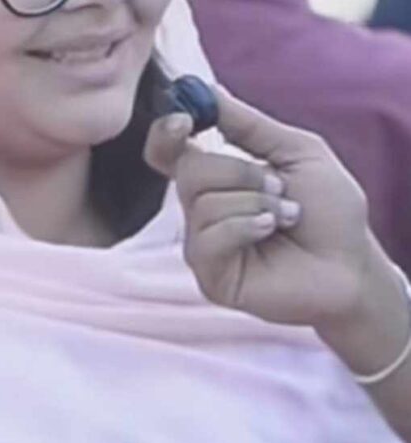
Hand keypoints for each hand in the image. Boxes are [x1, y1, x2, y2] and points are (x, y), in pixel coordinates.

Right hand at [144, 86, 385, 329]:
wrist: (351, 264)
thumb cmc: (328, 211)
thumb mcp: (296, 151)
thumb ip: (248, 125)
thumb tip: (208, 90)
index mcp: (214, 179)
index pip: (168, 153)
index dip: (167, 134)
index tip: (184, 119)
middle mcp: (201, 210)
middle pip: (188, 170)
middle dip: (239, 172)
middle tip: (279, 187)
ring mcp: (202, 244)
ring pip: (202, 203)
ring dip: (255, 202)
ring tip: (285, 217)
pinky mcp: (209, 276)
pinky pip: (209, 238)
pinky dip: (247, 227)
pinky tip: (271, 233)